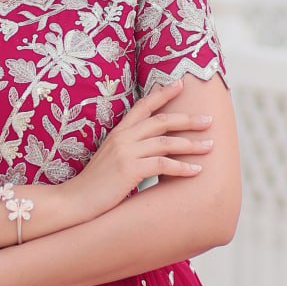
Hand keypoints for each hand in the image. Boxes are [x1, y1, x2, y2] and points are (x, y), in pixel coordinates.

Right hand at [65, 79, 212, 223]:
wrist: (75, 200)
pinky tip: (197, 170)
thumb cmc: (95, 183)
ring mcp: (126, 152)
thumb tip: (151, 149)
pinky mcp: (129, 170)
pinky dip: (182, 167)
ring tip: (210, 145)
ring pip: (166, 142)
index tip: (180, 84)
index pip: (143, 106)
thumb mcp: (111, 158)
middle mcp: (122, 138)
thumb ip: (129, 149)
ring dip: (191, 144)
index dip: (162, 94)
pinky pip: (162, 164)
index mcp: (118, 132)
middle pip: (161, 121)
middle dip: (187, 119)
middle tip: (209, 119)